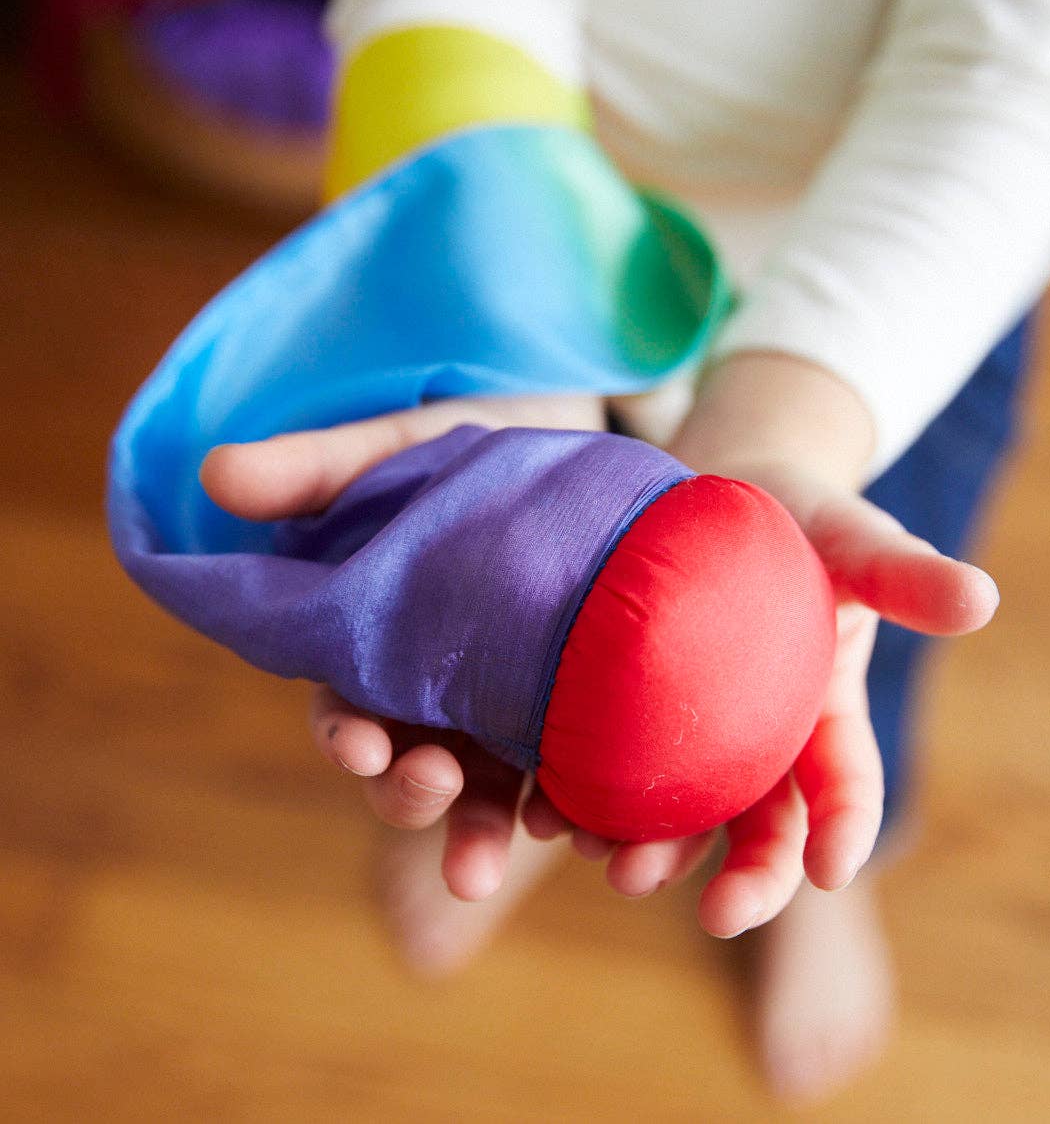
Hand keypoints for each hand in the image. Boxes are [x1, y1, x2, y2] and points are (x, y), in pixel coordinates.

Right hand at [199, 393, 604, 901]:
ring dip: (485, 830)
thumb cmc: (468, 456)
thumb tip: (213, 472)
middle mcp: (440, 697)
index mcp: (381, 650)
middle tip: (435, 783)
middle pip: (413, 770)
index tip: (359, 746)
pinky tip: (593, 821)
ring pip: (489, 794)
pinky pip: (573, 780)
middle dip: (414, 793)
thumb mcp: (392, 451)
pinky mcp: (574, 713)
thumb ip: (309, 471)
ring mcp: (509, 712)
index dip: (346, 737)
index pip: (348, 713)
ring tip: (514, 840)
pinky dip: (577, 808)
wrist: (579, 452)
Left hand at [521, 354, 999, 936]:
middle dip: (744, 877)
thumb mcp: (849, 534)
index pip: (844, 785)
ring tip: (615, 868)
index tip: (830, 870)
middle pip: (759, 826)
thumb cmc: (795, 511)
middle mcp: (759, 738)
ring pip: (677, 812)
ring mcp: (689, 731)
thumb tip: (986, 598)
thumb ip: (903, 573)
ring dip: (652, 850)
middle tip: (714, 913)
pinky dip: (575, 794)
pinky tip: (545, 811)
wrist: (707, 487)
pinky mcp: (622, 710)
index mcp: (823, 710)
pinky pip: (600, 766)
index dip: (844, 830)